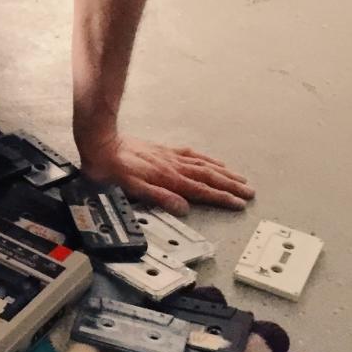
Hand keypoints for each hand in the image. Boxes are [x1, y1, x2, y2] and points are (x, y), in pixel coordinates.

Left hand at [77, 133, 254, 214]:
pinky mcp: (164, 151)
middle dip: (231, 186)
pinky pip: (192, 155)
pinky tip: (214, 161)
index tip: (239, 203)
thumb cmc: (112, 169)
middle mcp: (173, 167)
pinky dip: (207, 159)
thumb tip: (183, 207)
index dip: (222, 198)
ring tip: (240, 178)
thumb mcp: (132, 189)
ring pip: (204, 166)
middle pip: (209, 177)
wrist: (102, 143)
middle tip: (249, 192)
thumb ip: (159, 197)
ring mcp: (170, 157)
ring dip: (224, 173)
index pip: (201, 191)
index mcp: (168, 178)